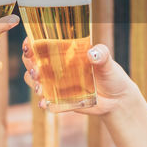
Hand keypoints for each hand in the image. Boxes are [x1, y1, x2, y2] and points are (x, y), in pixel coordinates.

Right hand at [20, 40, 141, 114]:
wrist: (117, 100)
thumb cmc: (112, 75)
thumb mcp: (108, 62)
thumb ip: (102, 54)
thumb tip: (92, 53)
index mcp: (64, 51)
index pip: (42, 43)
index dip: (31, 43)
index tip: (28, 45)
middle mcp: (56, 66)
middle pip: (32, 61)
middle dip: (29, 64)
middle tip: (36, 70)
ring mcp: (56, 83)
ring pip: (34, 80)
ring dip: (33, 83)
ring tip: (40, 87)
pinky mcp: (60, 100)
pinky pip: (46, 101)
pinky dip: (43, 102)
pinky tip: (45, 103)